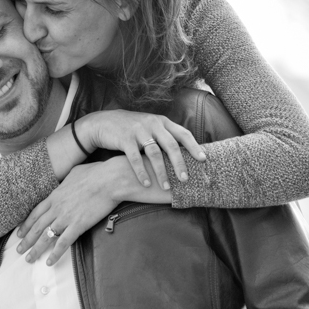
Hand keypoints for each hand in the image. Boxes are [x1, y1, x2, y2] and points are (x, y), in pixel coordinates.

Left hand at [15, 161, 120, 265]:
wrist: (110, 179)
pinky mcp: (78, 225)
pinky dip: (55, 254)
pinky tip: (49, 262)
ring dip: (36, 249)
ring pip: (46, 237)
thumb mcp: (75, 172)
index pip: (36, 212)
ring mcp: (66, 217)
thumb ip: (67, 180)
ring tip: (29, 259)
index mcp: (56, 195)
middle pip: (37, 227)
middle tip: (19, 250)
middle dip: (26, 240)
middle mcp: (57, 208)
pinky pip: (63, 243)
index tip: (20, 233)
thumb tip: (66, 181)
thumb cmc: (97, 173)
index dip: (27, 224)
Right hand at [79, 110, 204, 189]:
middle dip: (179, 163)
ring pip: (154, 153)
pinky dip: (141, 172)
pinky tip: (146, 184)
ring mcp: (138, 130)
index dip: (194, 146)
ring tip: (166, 187)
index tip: (203, 160)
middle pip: (170, 145)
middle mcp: (152, 124)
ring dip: (161, 172)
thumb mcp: (151, 127)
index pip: (183, 133)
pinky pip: (134, 158)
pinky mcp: (124, 138)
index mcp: (162, 122)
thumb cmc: (133, 129)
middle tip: (185, 180)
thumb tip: (187, 155)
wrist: (104, 122)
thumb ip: (166, 136)